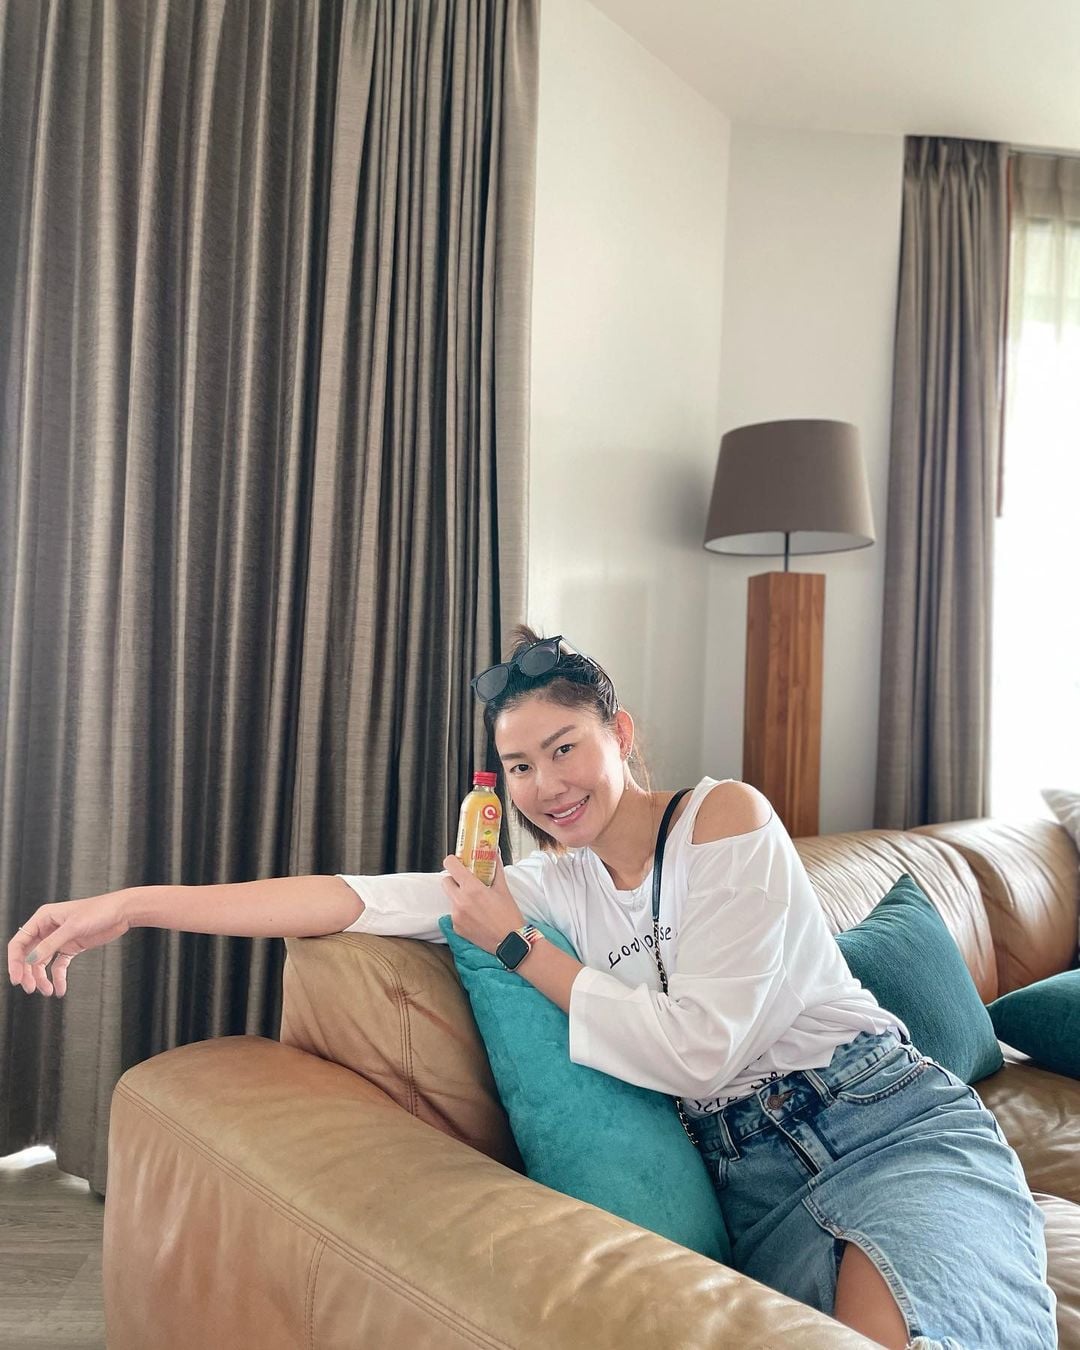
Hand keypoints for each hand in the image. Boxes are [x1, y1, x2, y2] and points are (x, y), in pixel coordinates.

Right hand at [7, 893, 132, 996]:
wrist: (122, 912)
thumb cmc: (99, 911)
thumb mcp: (73, 927)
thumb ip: (51, 944)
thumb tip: (31, 960)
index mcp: (43, 918)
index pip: (20, 942)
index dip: (14, 962)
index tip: (16, 980)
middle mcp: (48, 928)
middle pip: (28, 955)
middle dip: (28, 973)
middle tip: (31, 989)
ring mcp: (59, 939)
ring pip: (42, 963)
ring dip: (42, 978)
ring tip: (48, 992)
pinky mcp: (71, 947)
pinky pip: (58, 966)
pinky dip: (58, 978)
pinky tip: (60, 990)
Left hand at [441, 855, 523, 953]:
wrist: (511, 942)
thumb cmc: (509, 916)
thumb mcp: (503, 889)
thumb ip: (496, 869)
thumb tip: (494, 854)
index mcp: (472, 888)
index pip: (450, 865)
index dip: (453, 861)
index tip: (457, 862)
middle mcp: (460, 901)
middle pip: (445, 881)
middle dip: (454, 879)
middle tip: (466, 882)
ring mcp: (456, 916)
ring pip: (451, 899)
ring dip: (459, 897)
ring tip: (476, 903)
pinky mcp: (456, 928)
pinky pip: (454, 914)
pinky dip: (462, 912)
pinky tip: (476, 916)